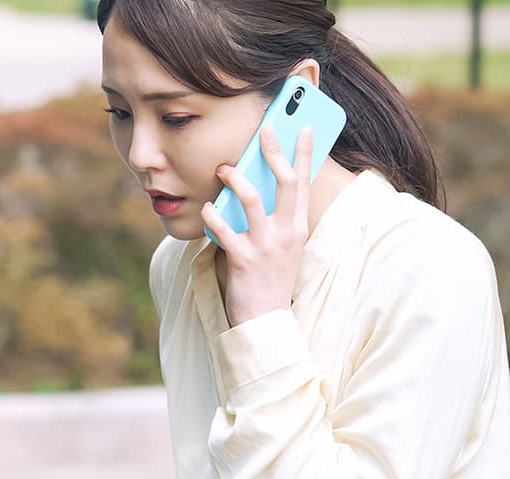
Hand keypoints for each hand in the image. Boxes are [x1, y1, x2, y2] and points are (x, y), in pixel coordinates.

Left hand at [202, 125, 313, 326]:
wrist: (266, 321)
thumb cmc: (270, 280)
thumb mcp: (282, 246)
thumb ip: (276, 219)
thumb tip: (260, 186)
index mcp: (298, 228)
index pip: (304, 183)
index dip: (303, 153)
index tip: (301, 126)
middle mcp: (287, 234)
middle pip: (285, 183)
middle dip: (274, 153)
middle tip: (263, 130)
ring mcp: (266, 247)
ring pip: (253, 201)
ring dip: (236, 180)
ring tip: (224, 169)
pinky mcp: (244, 261)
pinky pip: (225, 231)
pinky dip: (212, 216)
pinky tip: (206, 208)